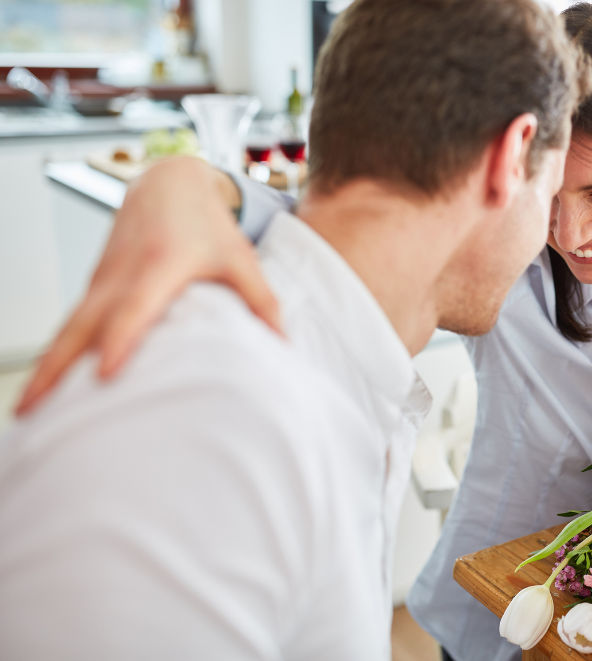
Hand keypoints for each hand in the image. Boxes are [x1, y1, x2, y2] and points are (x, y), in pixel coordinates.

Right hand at [16, 156, 281, 414]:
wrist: (168, 183)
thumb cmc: (206, 223)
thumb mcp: (240, 257)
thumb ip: (261, 299)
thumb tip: (284, 342)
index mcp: (159, 264)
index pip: (134, 307)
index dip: (120, 339)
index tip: (106, 373)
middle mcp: (122, 274)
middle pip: (82, 325)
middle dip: (56, 369)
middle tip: (32, 411)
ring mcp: (102, 280)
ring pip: (68, 327)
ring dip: (46, 366)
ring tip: (28, 410)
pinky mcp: (96, 285)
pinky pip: (71, 322)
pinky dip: (55, 351)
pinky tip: (47, 384)